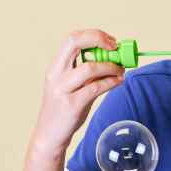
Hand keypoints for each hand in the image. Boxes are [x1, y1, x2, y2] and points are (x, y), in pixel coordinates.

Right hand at [30, 29, 125, 156]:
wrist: (50, 135)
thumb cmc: (63, 110)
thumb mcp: (72, 87)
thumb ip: (88, 74)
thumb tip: (113, 61)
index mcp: (55, 67)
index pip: (71, 39)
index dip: (92, 35)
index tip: (110, 41)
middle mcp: (56, 74)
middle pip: (75, 43)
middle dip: (98, 40)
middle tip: (115, 47)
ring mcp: (63, 89)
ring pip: (90, 67)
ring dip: (110, 66)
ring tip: (121, 70)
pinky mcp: (72, 105)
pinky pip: (96, 88)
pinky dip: (111, 82)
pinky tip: (119, 81)